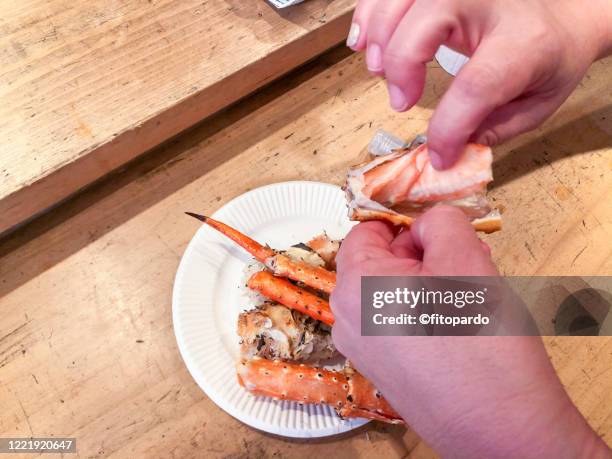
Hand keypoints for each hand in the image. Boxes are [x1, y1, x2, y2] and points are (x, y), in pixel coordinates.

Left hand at [331, 206, 610, 457]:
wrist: (501, 429)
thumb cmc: (480, 343)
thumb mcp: (465, 258)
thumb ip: (440, 223)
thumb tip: (426, 225)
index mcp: (354, 285)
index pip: (367, 231)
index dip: (405, 225)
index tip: (437, 233)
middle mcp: (347, 319)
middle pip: (379, 263)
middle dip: (423, 256)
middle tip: (466, 261)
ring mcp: (363, 350)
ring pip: (391, 294)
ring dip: (428, 284)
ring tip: (470, 294)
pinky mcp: (384, 373)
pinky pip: (396, 325)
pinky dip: (423, 314)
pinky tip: (460, 323)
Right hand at [346, 0, 611, 168]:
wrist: (563, 13)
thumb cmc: (548, 60)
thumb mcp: (535, 106)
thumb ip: (490, 131)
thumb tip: (444, 152)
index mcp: (524, 42)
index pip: (476, 85)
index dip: (448, 128)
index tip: (438, 155)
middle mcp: (490, 1)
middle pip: (424, 24)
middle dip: (400, 68)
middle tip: (402, 101)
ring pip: (400, 1)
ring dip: (378, 40)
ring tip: (379, 71)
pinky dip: (368, 16)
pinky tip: (364, 41)